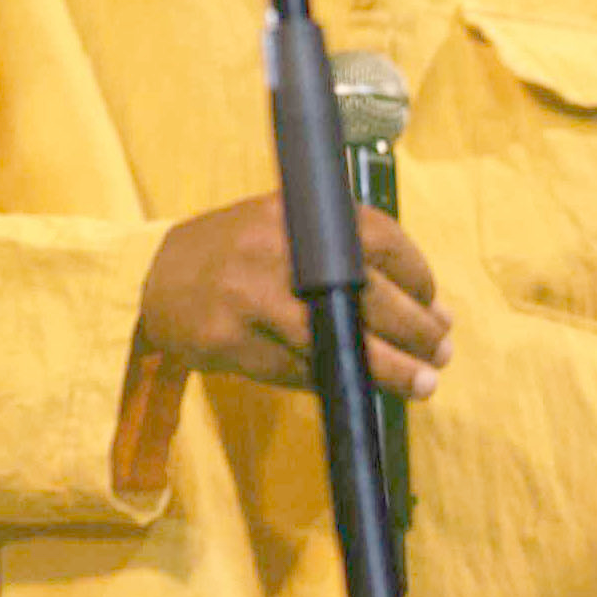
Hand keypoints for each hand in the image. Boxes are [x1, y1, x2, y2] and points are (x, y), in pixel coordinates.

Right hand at [135, 191, 452, 397]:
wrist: (155, 279)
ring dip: (390, 369)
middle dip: (417, 330)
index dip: (419, 279)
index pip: (381, 240)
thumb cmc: (239, 255)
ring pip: (339, 342)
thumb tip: (432, 310)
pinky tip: (355, 384)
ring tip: (423, 384)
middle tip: (440, 352)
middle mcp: (278, 246)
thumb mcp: (286, 230)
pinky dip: (334, 379)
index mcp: (297, 212)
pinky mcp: (233, 340)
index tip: (435, 307)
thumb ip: (349, 257)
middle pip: (370, 295)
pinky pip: (300, 370)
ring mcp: (253, 295)